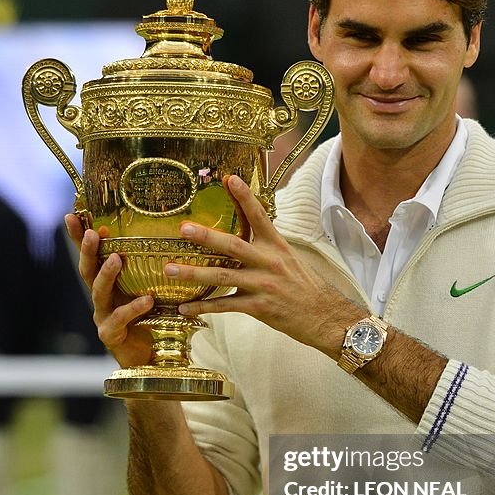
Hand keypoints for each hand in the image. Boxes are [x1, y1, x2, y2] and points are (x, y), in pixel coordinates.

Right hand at [64, 213, 154, 368]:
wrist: (150, 358)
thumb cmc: (150, 321)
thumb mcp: (149, 290)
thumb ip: (150, 271)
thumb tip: (164, 238)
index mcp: (107, 284)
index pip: (90, 257)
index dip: (78, 238)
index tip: (72, 215)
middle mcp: (101, 298)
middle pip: (88, 271)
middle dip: (87, 251)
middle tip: (91, 233)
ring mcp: (102, 316)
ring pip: (99, 292)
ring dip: (106, 274)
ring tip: (116, 258)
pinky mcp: (110, 334)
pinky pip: (119, 319)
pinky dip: (133, 308)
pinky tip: (147, 299)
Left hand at [166, 175, 359, 356]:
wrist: (324, 315)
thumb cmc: (304, 285)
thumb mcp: (289, 258)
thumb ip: (266, 245)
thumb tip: (245, 229)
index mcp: (277, 246)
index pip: (259, 216)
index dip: (244, 197)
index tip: (230, 178)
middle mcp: (269, 263)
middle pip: (233, 246)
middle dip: (206, 237)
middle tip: (183, 229)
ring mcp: (263, 285)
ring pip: (223, 277)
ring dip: (194, 273)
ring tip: (170, 269)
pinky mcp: (259, 307)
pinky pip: (225, 307)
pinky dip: (203, 307)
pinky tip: (185, 307)